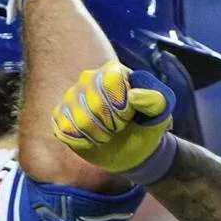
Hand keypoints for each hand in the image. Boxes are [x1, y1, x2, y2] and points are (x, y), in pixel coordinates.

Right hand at [50, 62, 175, 174]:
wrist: (132, 149)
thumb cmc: (146, 127)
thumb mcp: (160, 115)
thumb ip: (154, 101)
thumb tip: (133, 96)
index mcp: (114, 72)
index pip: (109, 83)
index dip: (119, 105)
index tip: (128, 115)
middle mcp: (89, 79)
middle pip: (93, 103)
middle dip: (110, 124)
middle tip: (118, 128)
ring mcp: (72, 96)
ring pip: (78, 119)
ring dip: (97, 135)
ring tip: (106, 135)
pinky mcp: (61, 114)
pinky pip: (64, 128)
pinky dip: (80, 140)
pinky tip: (91, 139)